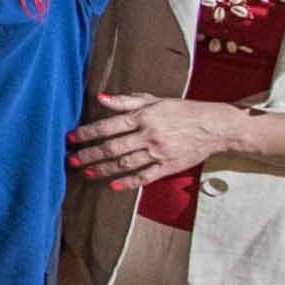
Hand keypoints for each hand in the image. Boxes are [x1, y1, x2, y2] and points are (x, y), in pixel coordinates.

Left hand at [70, 93, 248, 188]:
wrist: (213, 126)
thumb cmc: (181, 111)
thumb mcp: (154, 100)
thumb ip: (125, 101)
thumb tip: (100, 98)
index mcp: (143, 116)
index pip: (108, 126)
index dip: (87, 133)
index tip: (70, 138)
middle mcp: (149, 135)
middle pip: (113, 147)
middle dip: (89, 155)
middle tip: (71, 160)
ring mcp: (159, 152)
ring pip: (125, 163)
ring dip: (103, 169)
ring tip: (86, 173)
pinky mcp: (168, 166)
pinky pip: (145, 177)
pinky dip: (129, 183)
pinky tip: (113, 186)